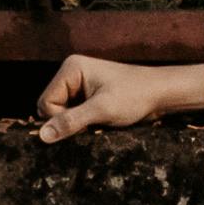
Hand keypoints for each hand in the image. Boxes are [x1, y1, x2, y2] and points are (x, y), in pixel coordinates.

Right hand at [34, 52, 203, 143]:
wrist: (162, 94)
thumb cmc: (135, 96)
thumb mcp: (101, 110)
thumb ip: (70, 121)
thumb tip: (41, 136)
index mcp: (71, 68)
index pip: (45, 103)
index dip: (59, 118)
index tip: (85, 120)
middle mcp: (71, 73)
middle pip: (50, 109)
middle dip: (68, 121)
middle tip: (93, 121)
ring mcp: (79, 85)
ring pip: (61, 114)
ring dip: (76, 124)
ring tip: (98, 120)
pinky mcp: (87, 96)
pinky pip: (73, 115)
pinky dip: (83, 123)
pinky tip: (99, 121)